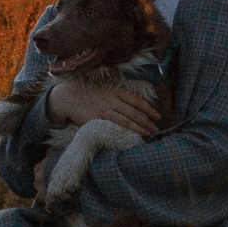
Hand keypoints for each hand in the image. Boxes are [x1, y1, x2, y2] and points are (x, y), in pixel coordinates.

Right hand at [45, 78, 160, 134]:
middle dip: (147, 121)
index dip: (149, 108)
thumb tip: (136, 106)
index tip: (158, 116)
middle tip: (156, 128)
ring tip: (148, 134)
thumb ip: (119, 96)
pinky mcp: (97, 120)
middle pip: (134, 112)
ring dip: (139, 128)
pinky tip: (132, 137)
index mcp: (116, 91)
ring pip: (126, 121)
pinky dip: (125, 132)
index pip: (137, 100)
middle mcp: (112, 100)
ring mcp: (105, 111)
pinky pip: (114, 127)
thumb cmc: (90, 93)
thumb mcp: (106, 89)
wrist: (69, 96)